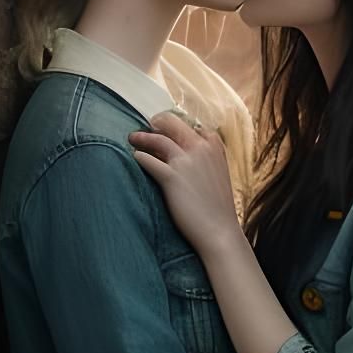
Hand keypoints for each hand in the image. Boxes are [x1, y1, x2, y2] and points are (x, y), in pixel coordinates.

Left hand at [129, 112, 242, 257]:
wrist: (219, 230)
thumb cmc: (218, 205)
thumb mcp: (218, 172)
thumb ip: (205, 157)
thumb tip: (184, 150)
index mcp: (214, 145)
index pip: (190, 124)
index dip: (175, 125)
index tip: (164, 127)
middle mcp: (201, 148)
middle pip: (171, 123)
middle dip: (156, 123)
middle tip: (146, 127)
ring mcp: (186, 161)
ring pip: (158, 139)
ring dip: (142, 137)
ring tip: (132, 138)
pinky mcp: (172, 177)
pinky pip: (148, 160)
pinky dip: (139, 157)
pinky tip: (135, 158)